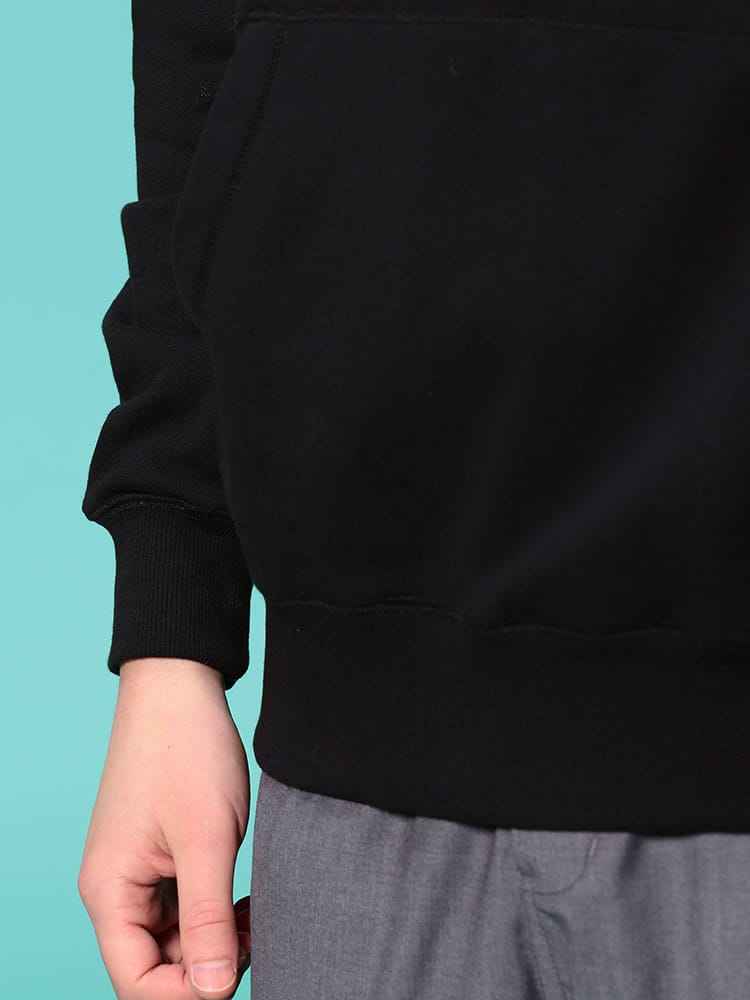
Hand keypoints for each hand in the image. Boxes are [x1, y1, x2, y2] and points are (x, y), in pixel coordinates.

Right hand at [77, 657, 251, 998]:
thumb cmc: (187, 750)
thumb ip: (208, 919)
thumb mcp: (207, 839)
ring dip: (214, 937)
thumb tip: (214, 989)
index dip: (186, 994)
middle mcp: (115, 888)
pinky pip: (181, 905)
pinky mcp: (158, 853)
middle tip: (257, 934)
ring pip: (172, 937)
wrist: (181, 685)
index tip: (238, 971)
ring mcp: (137, 870)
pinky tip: (244, 898)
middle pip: (154, 964)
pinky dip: (213, 910)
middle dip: (207, 964)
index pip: (137, 982)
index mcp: (110, 891)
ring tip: (256, 913)